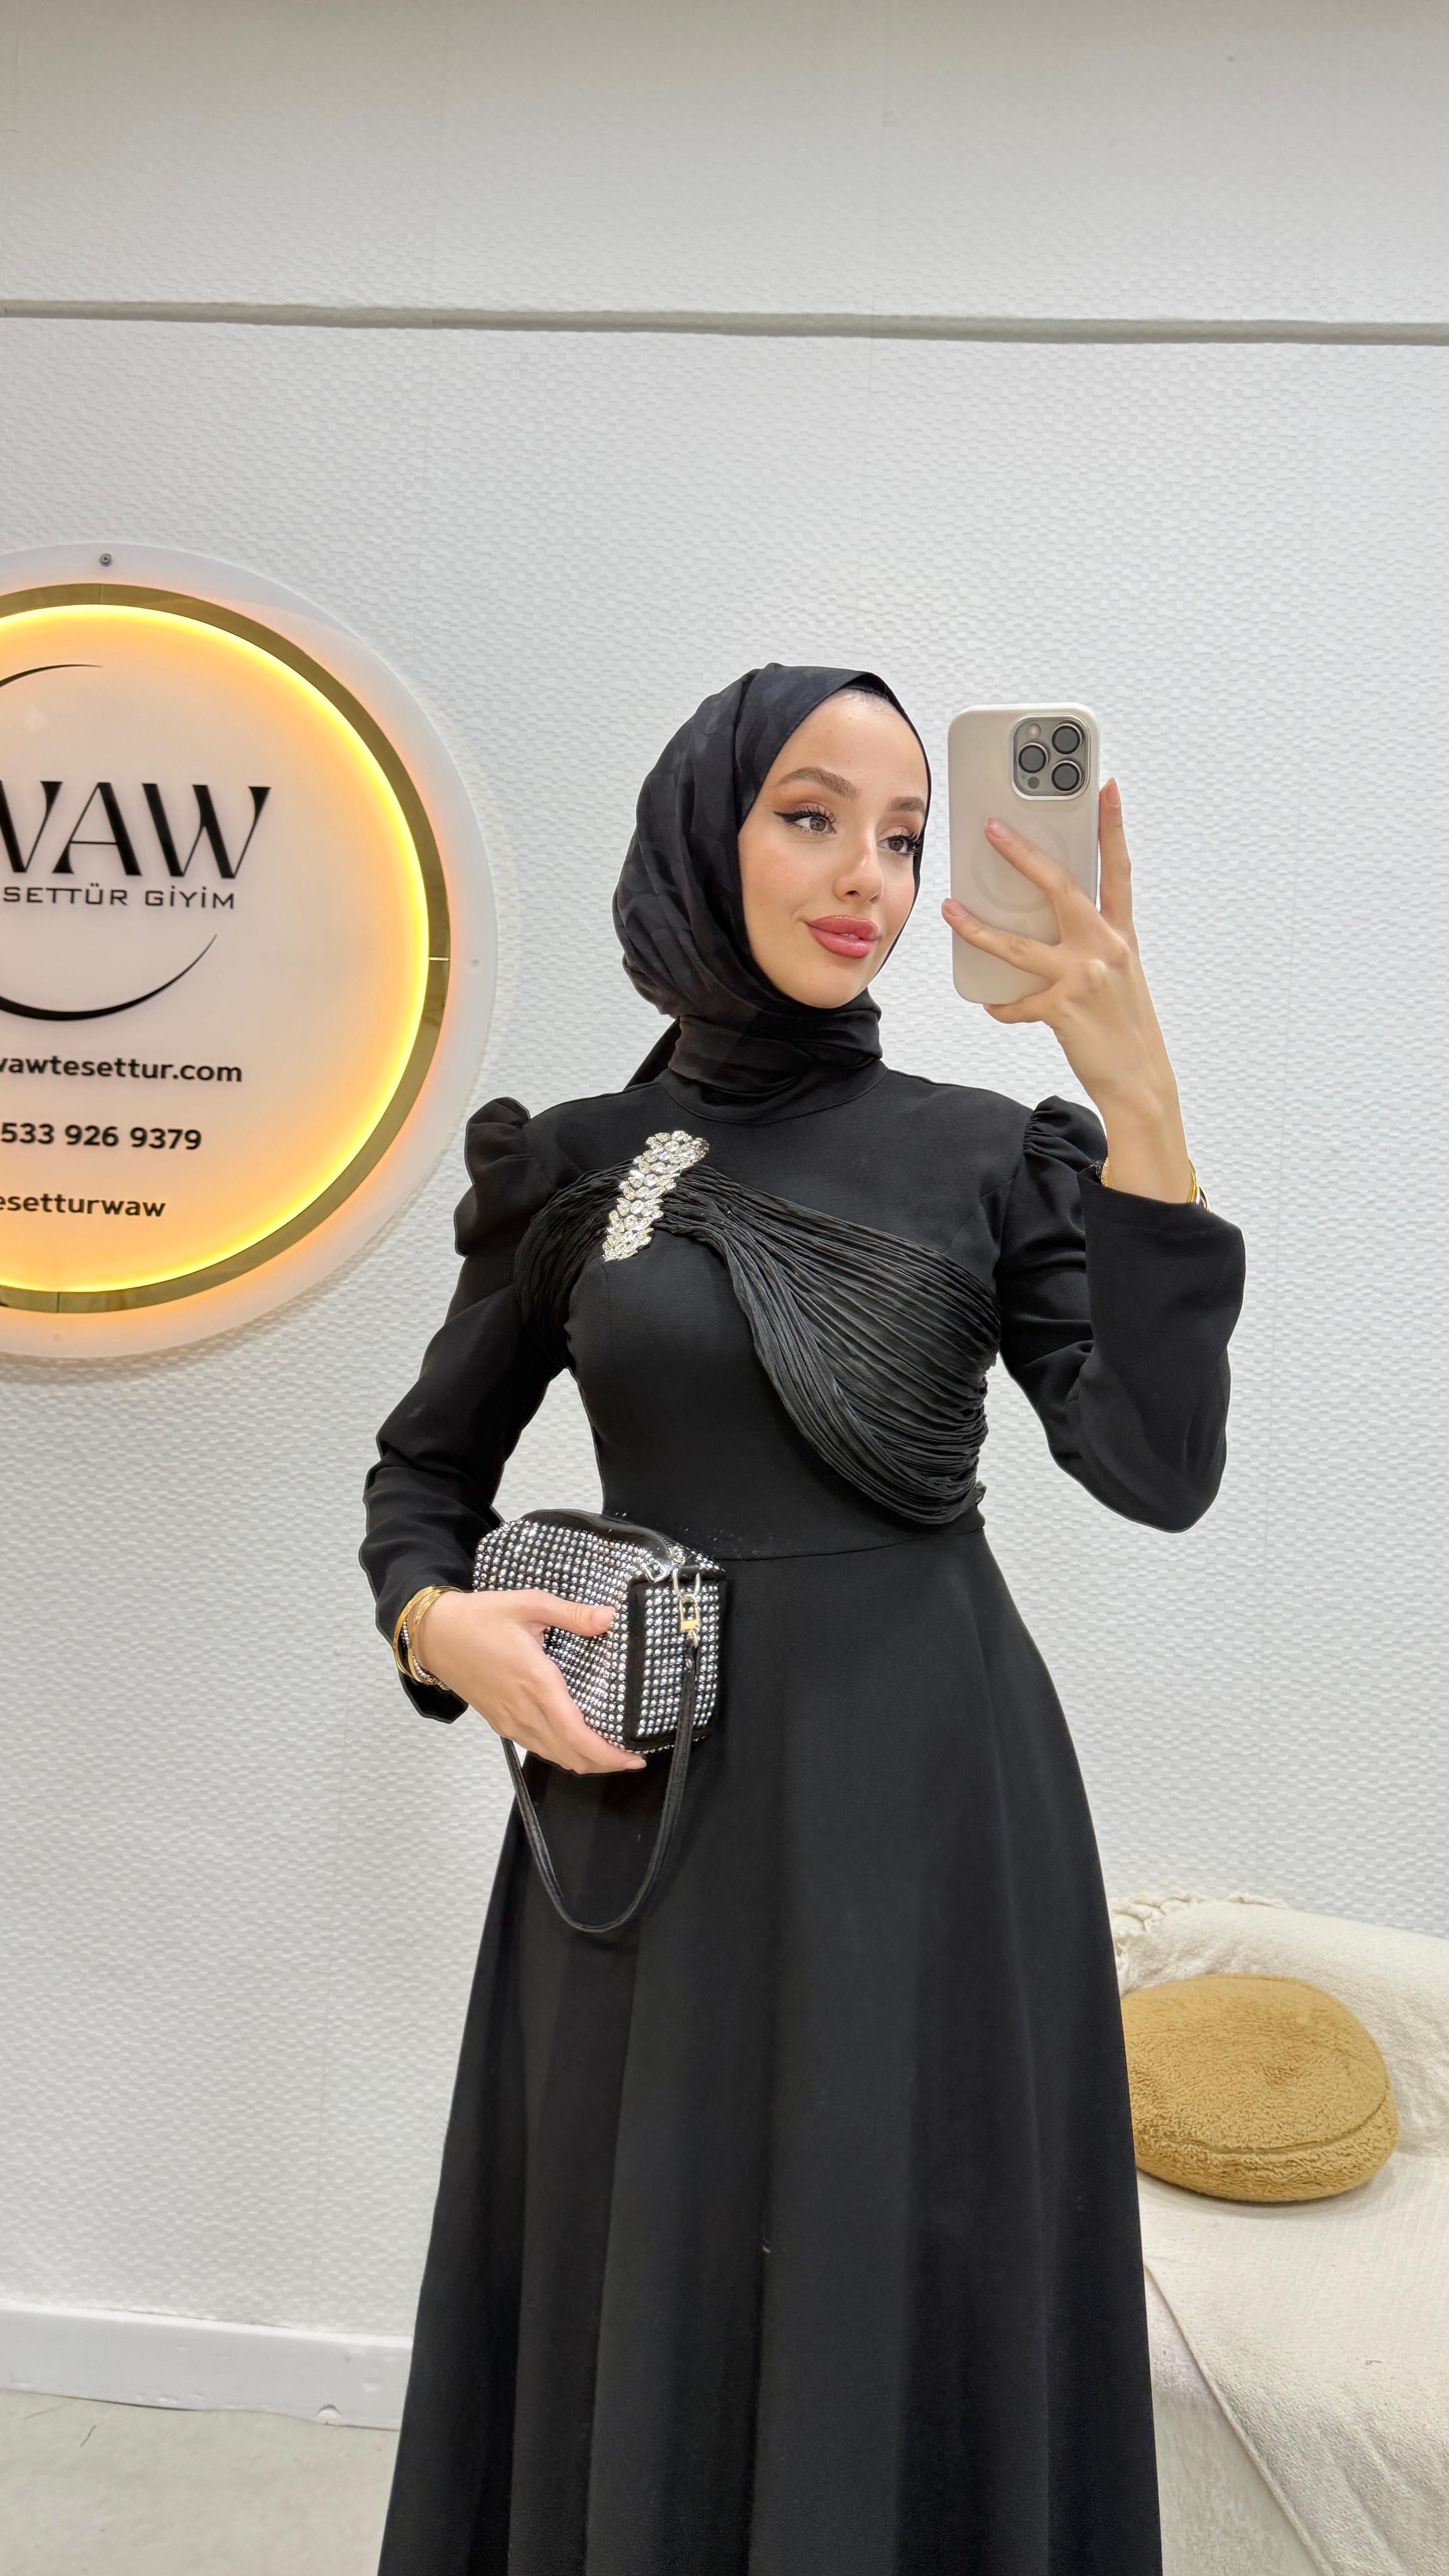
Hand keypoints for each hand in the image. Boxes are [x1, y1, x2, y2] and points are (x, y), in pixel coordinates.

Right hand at [416, 1588, 644, 1773]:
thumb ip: (571, 1614)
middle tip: (631, 1759)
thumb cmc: (478, 1618)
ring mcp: (510, 1721)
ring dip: (584, 1761)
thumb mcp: (528, 1604)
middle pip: (570, 1755)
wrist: (435, 1635)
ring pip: (553, 1756)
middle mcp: (523, 1710)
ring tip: (609, 1754)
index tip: (633, 1758)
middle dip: (604, 1764)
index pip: (576, 1735)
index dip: (607, 1755)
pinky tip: (575, 1742)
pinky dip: (562, 1753)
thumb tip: (608, 1617)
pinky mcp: (501, 1723)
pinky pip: (537, 1747)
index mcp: (535, 1682)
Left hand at [942, 779, 1192, 1201]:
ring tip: (951, 909)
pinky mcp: (1062, 1009)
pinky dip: (1002, 1005)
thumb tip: (1052, 928)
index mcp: (1121, 936)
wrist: (1140, 1082)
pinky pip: (1016, 1002)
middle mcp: (1105, 949)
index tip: (1105, 787)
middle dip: (1024, 855)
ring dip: (979, 927)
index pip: (1117, 870)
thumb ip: (1090, 946)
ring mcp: (1084, 977)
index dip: (1112, 827)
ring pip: (1019, 944)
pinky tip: (993, 1006)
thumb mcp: (1118, 977)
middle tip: (993, 829)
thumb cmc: (1125, 1028)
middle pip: (1060, 888)